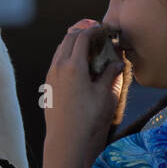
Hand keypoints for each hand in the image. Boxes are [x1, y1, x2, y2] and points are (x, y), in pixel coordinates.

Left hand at [44, 19, 125, 153]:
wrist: (66, 139)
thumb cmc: (88, 118)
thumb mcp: (105, 94)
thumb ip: (111, 74)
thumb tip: (118, 62)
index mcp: (73, 66)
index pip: (82, 37)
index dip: (94, 30)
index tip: (102, 28)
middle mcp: (59, 67)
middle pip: (68, 38)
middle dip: (82, 31)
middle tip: (94, 30)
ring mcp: (51, 75)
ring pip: (60, 49)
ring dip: (72, 42)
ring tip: (86, 44)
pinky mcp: (48, 84)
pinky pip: (56, 61)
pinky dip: (66, 54)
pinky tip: (77, 62)